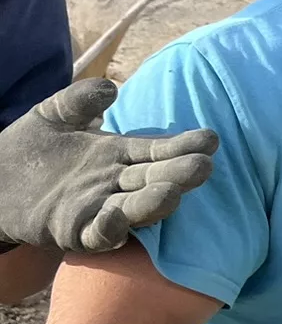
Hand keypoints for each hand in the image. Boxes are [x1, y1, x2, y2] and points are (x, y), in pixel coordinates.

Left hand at [0, 78, 218, 253]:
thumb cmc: (29, 147)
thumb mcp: (53, 114)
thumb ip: (80, 100)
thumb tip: (112, 88)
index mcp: (118, 155)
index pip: (158, 150)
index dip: (184, 146)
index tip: (210, 139)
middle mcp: (115, 183)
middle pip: (154, 179)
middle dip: (179, 174)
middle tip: (203, 167)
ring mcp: (98, 208)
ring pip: (135, 209)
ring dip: (153, 204)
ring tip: (172, 193)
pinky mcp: (74, 232)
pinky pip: (98, 235)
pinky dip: (109, 230)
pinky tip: (116, 217)